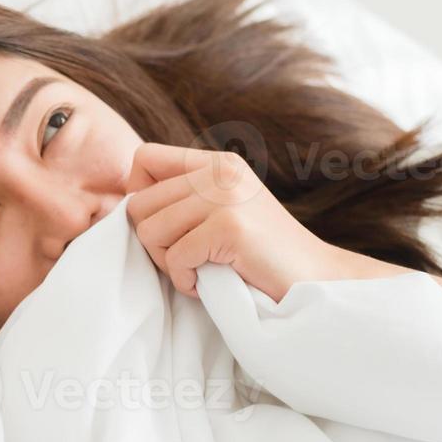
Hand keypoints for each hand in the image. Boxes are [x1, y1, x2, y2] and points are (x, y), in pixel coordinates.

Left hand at [125, 142, 343, 302]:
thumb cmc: (258, 255)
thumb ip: (183, 198)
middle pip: (138, 204)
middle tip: (186, 259)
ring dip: (168, 264)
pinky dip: (186, 281)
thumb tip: (126, 203)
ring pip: (149, 232)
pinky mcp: (229, 227)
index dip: (138, 195)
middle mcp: (220, 172)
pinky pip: (174, 258)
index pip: (143, 158)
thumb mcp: (221, 211)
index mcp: (216, 163)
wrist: (314, 280)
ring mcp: (225, 197)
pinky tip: (209, 282)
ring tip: (200, 269)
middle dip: (153, 242)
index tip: (164, 225)